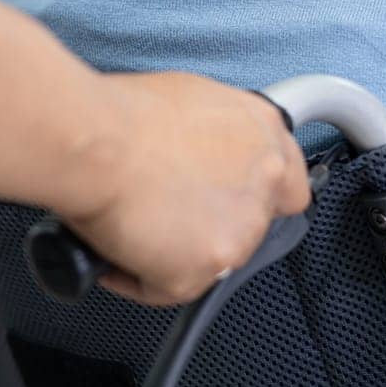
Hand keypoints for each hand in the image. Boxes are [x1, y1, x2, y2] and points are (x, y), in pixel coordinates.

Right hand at [55, 72, 308, 305]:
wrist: (96, 144)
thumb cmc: (122, 114)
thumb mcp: (190, 99)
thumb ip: (215, 133)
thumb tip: (195, 153)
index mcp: (263, 131)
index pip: (290, 181)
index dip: (257, 195)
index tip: (227, 196)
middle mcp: (264, 181)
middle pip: (252, 226)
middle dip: (213, 225)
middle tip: (168, 211)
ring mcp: (240, 231)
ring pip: (210, 261)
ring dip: (176, 252)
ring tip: (131, 223)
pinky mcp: (205, 271)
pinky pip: (165, 287)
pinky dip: (137, 276)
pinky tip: (114, 245)